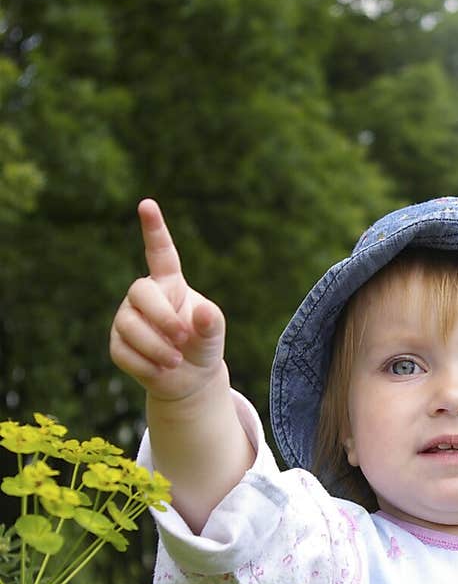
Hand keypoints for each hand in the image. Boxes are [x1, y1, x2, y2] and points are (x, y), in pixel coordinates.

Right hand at [109, 199, 226, 400]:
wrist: (189, 379)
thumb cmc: (202, 345)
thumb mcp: (214, 333)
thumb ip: (212, 322)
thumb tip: (202, 313)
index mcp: (169, 283)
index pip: (160, 252)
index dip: (154, 229)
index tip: (147, 204)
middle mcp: (143, 295)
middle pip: (140, 293)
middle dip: (162, 318)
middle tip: (182, 339)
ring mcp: (126, 318)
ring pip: (130, 327)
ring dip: (157, 348)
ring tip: (175, 361)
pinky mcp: (117, 344)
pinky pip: (124, 352)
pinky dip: (146, 366)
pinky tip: (160, 370)